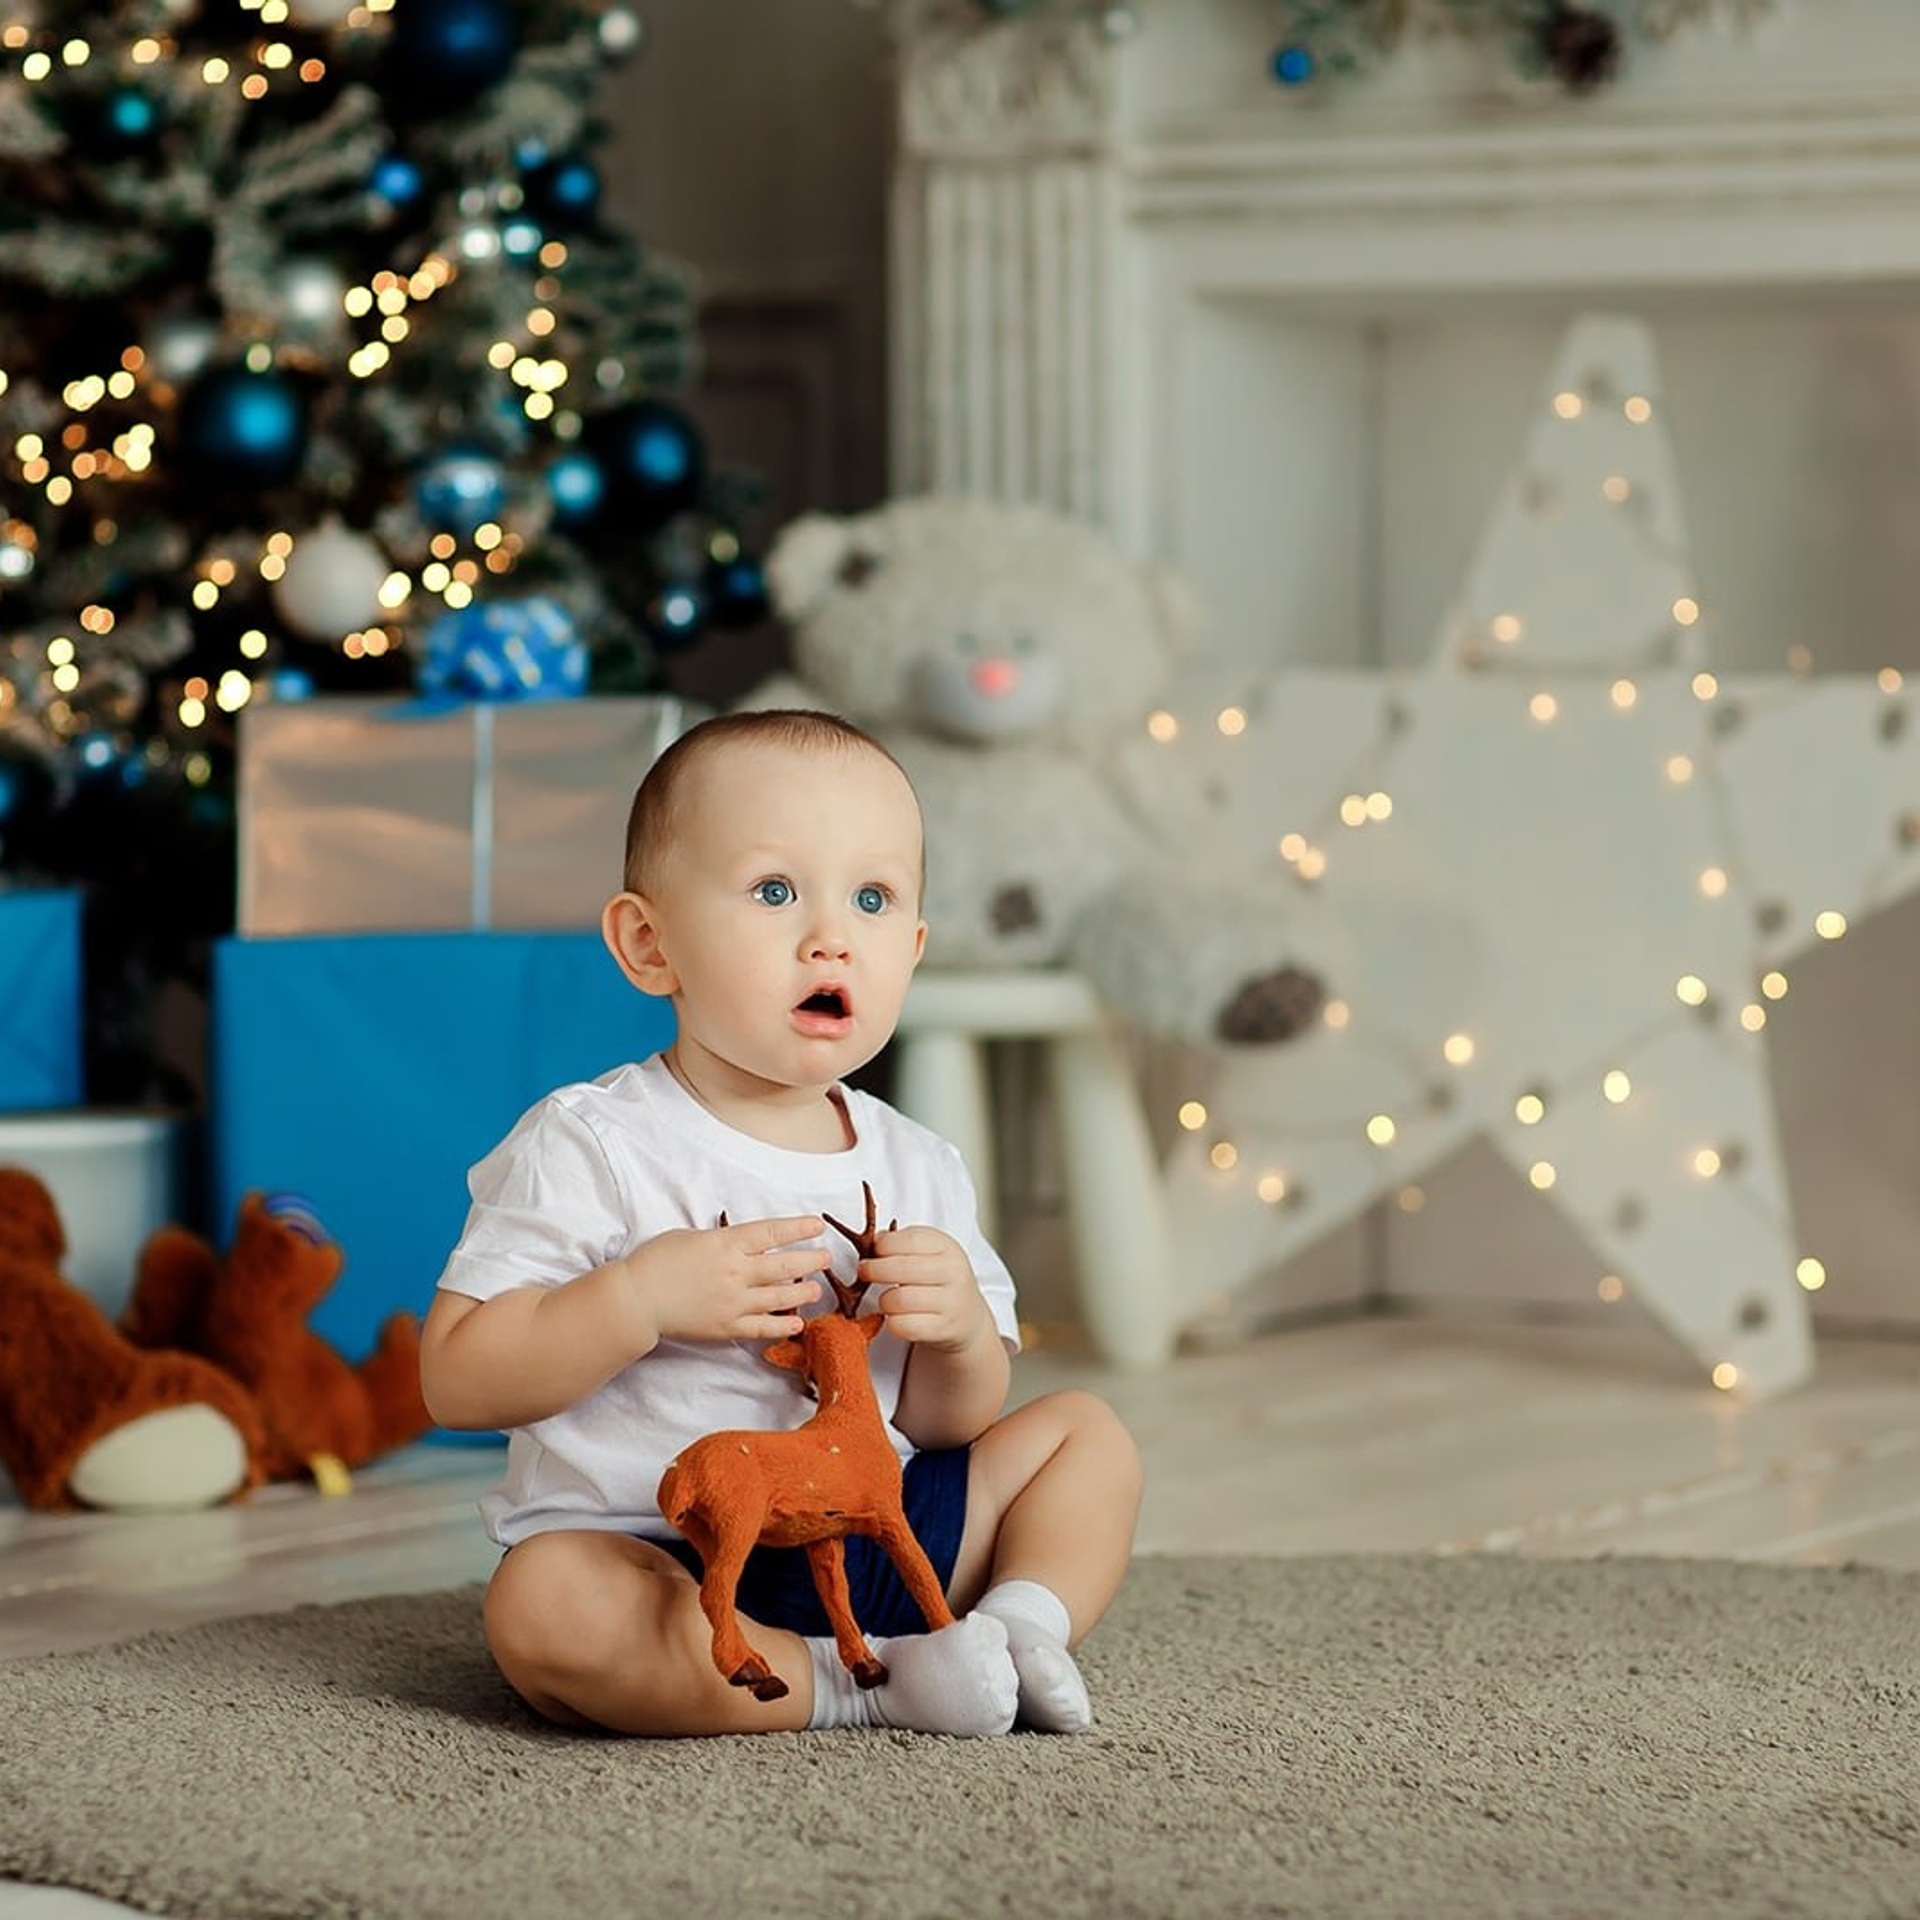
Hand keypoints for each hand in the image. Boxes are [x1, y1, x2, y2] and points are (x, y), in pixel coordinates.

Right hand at [628, 1215, 828, 1344]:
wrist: (636, 1299)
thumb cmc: (656, 1261)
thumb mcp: (692, 1236)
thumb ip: (722, 1241)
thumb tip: (743, 1245)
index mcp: (727, 1244)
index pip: (772, 1233)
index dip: (798, 1229)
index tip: (817, 1225)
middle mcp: (736, 1272)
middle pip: (784, 1266)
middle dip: (809, 1261)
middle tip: (825, 1258)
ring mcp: (734, 1302)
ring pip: (779, 1297)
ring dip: (802, 1293)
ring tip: (817, 1289)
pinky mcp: (727, 1327)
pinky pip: (762, 1327)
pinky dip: (783, 1326)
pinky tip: (798, 1323)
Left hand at [860, 1225, 993, 1353]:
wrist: (968, 1318)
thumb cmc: (940, 1280)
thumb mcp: (929, 1253)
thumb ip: (902, 1242)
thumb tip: (876, 1241)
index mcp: (947, 1247)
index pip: (909, 1240)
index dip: (883, 1245)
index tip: (874, 1251)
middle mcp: (953, 1272)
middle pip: (901, 1269)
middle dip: (874, 1270)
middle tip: (865, 1272)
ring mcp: (951, 1302)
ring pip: (898, 1300)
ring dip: (884, 1300)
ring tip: (887, 1299)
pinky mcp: (944, 1329)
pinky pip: (903, 1326)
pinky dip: (892, 1322)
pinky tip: (897, 1317)